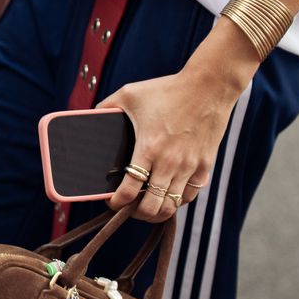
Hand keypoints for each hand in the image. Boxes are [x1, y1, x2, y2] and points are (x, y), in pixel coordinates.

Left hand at [98, 17, 259, 220]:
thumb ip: (107, 106)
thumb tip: (89, 115)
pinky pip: (191, 195)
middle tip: (129, 207)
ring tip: (147, 205)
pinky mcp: (205, 165)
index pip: (128, 191)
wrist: (210, 86)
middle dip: (136, 213)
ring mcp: (189, 166)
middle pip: (151, 208)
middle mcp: (169, 163)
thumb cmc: (168, 89)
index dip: (116, 203)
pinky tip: (169, 194)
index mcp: (148, 149)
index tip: (112, 201)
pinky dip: (178, 200)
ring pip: (171, 206)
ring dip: (156, 211)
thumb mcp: (130, 93)